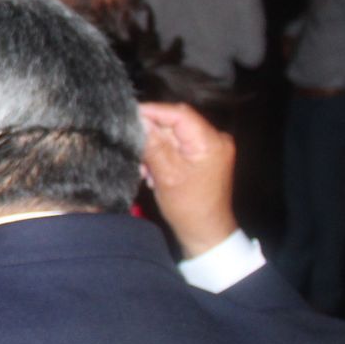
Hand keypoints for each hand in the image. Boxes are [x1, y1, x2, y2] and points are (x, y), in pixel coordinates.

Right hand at [138, 103, 238, 258]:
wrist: (206, 232)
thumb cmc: (189, 207)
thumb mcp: (166, 175)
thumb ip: (153, 145)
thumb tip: (138, 120)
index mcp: (211, 142)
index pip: (179, 114)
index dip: (153, 111)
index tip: (128, 114)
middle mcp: (216, 139)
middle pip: (176, 124)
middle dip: (152, 136)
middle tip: (134, 150)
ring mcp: (212, 147)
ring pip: (175, 135)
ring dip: (155, 148)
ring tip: (145, 168)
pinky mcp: (205, 156)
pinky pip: (180, 145)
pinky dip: (164, 154)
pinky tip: (154, 171)